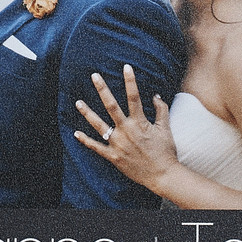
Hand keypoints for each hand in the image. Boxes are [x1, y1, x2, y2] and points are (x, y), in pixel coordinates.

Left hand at [72, 66, 178, 191]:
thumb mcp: (165, 128)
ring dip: (87, 113)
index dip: (130, 80)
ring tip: (78, 102)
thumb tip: (155, 95)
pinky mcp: (113, 156)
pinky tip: (76, 133)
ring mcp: (118, 144)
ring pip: (99, 125)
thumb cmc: (166, 151)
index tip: (126, 66)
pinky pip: (96, 148)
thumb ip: (161, 110)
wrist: (162, 175)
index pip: (134, 96)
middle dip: (102, 89)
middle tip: (94, 76)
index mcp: (139, 122)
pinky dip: (85, 141)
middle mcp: (126, 130)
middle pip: (111, 106)